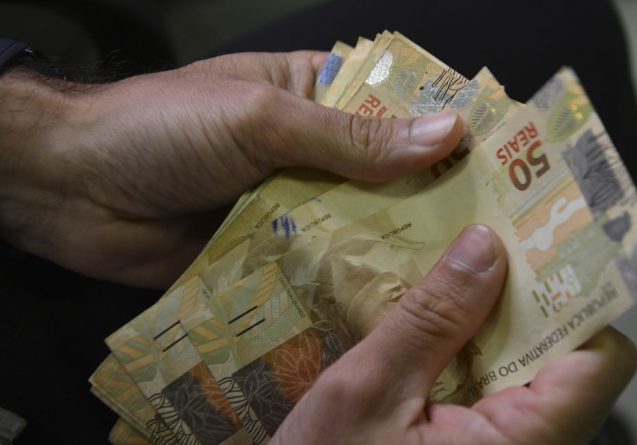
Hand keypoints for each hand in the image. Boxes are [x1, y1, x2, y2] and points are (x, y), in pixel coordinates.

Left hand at [0, 53, 462, 286]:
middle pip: (382, 175)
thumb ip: (351, 138)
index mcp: (311, 94)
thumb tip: (445, 134)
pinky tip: (391, 304)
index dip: (442, 130)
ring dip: (391, 247)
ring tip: (457, 278)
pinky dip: (346, 281)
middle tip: (492, 235)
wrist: (70, 189)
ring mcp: (289, 204)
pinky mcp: (268, 252)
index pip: (393, 107)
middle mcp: (308, 150)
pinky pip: (318, 266)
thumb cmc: (163, 129)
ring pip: (354, 225)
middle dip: (427, 201)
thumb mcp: (263, 120)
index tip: (500, 162)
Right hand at [273, 225, 636, 444]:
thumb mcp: (367, 393)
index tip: (533, 249)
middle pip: (570, 358)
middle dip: (527, 302)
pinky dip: (475, 355)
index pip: (602, 360)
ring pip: (534, 371)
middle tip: (480, 251)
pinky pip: (503, 392)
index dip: (577, 298)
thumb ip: (430, 319)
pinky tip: (436, 335)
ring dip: (495, 326)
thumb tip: (485, 247)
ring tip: (451, 286)